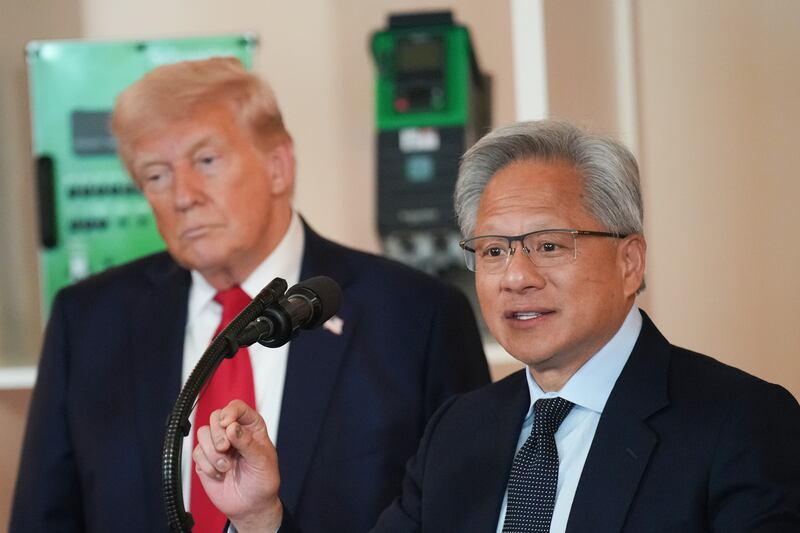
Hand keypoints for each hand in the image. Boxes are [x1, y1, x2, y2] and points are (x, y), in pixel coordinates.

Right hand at [193, 399, 282, 532]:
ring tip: (225, 467)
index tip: (227, 424)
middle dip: (218, 434)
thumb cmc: (263, 482)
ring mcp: (218, 445)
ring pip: (203, 433)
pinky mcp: (205, 460)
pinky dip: (207, 465)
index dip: (230, 412)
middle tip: (225, 449)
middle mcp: (233, 433)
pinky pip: (197, 453)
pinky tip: (219, 474)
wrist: (251, 506)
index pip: (237, 407)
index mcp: (251, 427)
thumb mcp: (262, 461)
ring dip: (212, 452)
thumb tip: (232, 427)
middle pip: (215, 417)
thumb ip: (247, 442)